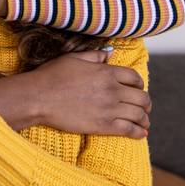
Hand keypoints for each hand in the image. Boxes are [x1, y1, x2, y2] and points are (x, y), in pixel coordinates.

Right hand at [0, 49, 150, 137]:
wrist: (39, 97)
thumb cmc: (52, 75)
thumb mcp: (73, 58)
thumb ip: (95, 55)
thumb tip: (110, 52)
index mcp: (106, 72)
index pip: (135, 78)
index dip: (139, 83)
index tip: (137, 88)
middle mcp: (112, 90)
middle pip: (142, 97)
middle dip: (145, 102)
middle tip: (143, 106)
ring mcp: (109, 109)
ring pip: (139, 115)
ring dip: (144, 118)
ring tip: (143, 120)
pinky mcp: (104, 125)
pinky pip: (130, 130)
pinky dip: (139, 132)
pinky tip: (141, 133)